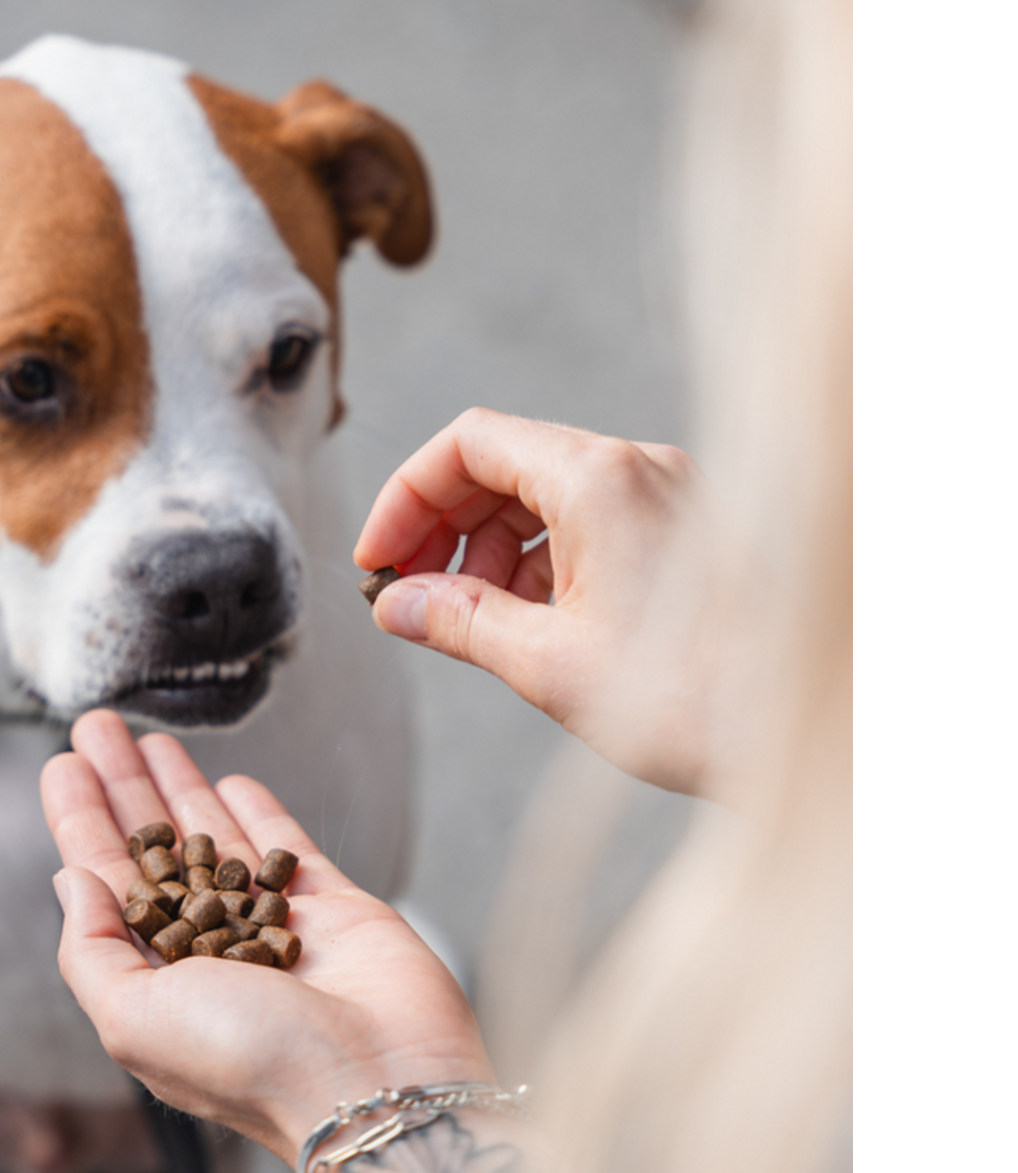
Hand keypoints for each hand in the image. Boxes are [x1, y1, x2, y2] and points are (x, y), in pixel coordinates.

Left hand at [40, 711, 492, 1166]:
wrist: (375, 1081)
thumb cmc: (249, 1063)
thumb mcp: (134, 1019)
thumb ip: (93, 949)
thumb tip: (71, 880)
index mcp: (156, 983)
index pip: (108, 884)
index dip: (82, 823)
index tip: (63, 768)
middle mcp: (210, 954)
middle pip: (155, 851)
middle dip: (123, 789)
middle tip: (95, 729)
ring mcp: (272, 928)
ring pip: (217, 842)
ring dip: (182, 789)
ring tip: (150, 736)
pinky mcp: (334, 911)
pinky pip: (287, 850)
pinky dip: (259, 815)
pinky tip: (231, 781)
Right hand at [355, 407, 724, 795]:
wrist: (794, 728)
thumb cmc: (691, 700)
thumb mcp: (546, 663)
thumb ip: (458, 623)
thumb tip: (395, 605)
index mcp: (598, 480)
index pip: (469, 444)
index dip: (407, 497)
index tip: (379, 558)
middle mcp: (636, 470)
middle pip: (504, 464)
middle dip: (444, 528)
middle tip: (408, 595)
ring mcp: (666, 497)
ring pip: (545, 496)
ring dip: (490, 552)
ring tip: (469, 622)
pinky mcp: (682, 532)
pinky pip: (590, 524)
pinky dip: (542, 564)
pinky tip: (526, 624)